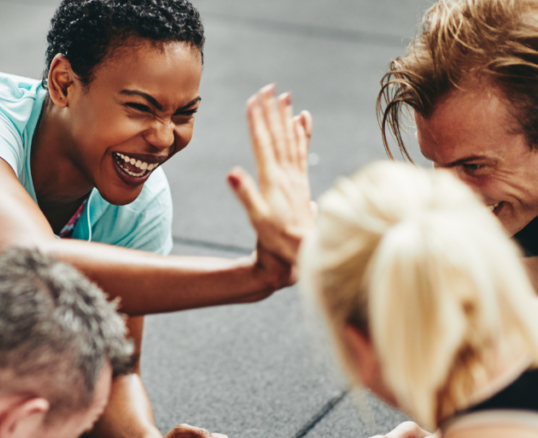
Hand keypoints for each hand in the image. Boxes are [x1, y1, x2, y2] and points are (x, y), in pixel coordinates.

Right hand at [228, 84, 315, 267]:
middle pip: (278, 135)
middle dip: (272, 110)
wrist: (305, 250)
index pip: (263, 143)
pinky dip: (302, 132)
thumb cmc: (278, 238)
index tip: (254, 99)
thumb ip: (245, 193)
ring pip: (291, 139)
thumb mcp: (257, 218)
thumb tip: (231, 172)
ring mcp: (296, 176)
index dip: (257, 120)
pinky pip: (302, 150)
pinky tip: (303, 119)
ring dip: (286, 117)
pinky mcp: (302, 181)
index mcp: (272, 179)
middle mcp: (287, 173)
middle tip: (269, 88)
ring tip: (285, 97)